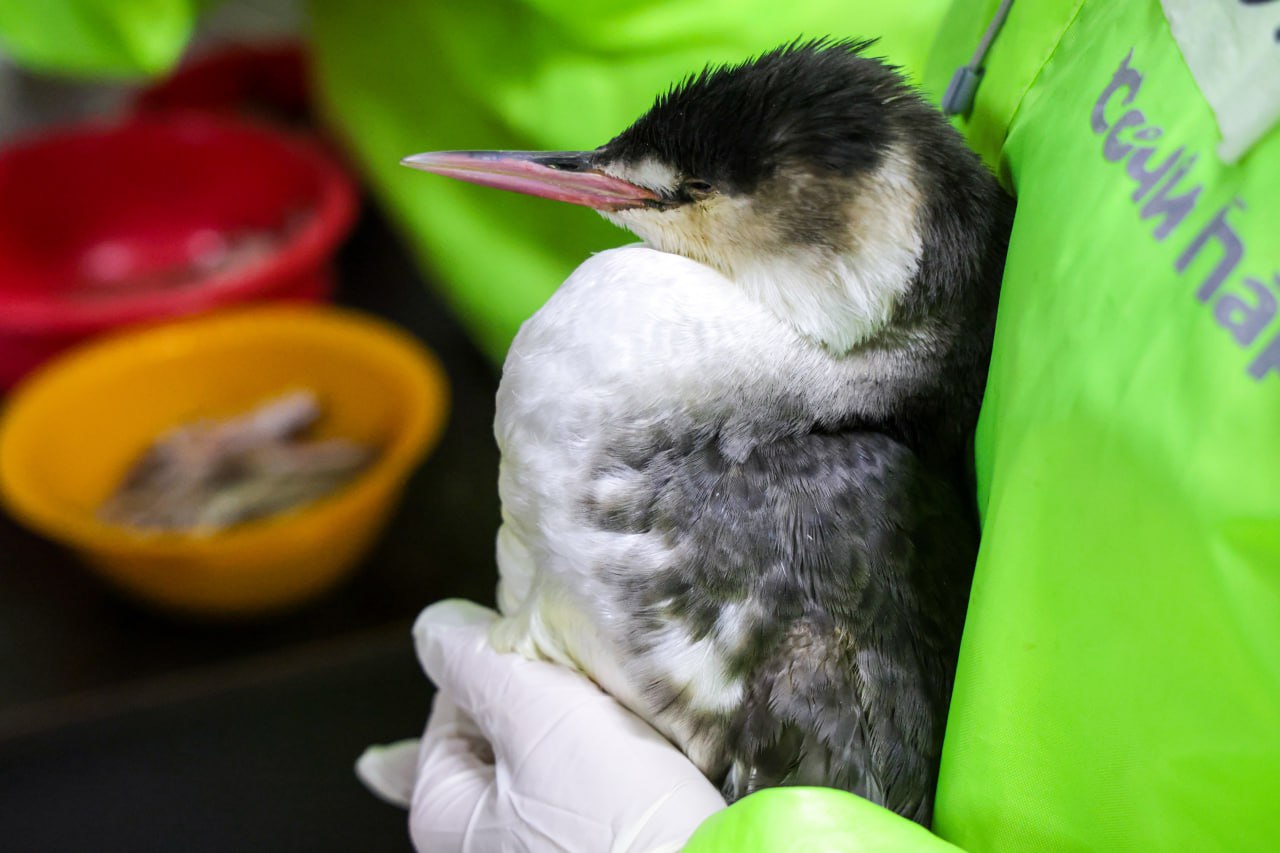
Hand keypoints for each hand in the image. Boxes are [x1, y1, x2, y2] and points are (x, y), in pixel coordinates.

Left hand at [360, 599, 726, 851]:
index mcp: (443, 812)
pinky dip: (613, 762)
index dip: (509, 658)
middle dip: (547, 694)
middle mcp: (481, 843)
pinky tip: (639, 748)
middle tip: (593, 677)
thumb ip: (474, 659)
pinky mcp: (596, 848)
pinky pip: (592, 789)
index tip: (560, 647)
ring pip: (552, 757)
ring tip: (628, 713)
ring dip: (584, 726)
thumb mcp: (537, 714)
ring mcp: (537, 847)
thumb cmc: (616, 819)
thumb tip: (434, 625)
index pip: (456, 699)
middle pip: (506, 729)